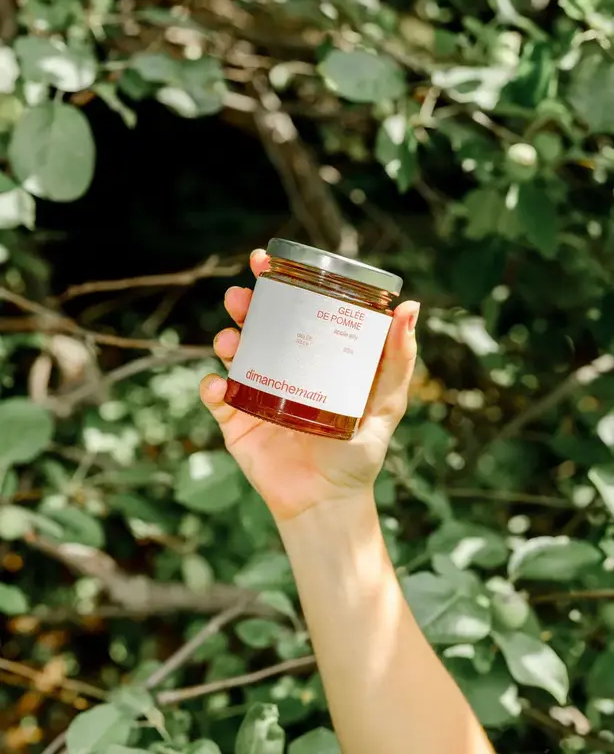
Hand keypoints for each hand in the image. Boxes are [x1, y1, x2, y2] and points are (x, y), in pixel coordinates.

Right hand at [200, 249, 419, 521]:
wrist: (328, 503)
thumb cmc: (358, 453)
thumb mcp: (386, 403)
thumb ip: (397, 360)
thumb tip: (410, 306)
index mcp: (312, 358)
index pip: (292, 311)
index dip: (277, 283)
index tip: (267, 261)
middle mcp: (281, 369)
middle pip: (256, 327)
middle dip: (244, 306)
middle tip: (241, 297)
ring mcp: (256, 394)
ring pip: (232, 355)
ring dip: (224, 340)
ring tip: (229, 339)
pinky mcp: (236, 424)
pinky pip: (217, 399)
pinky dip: (212, 388)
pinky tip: (218, 385)